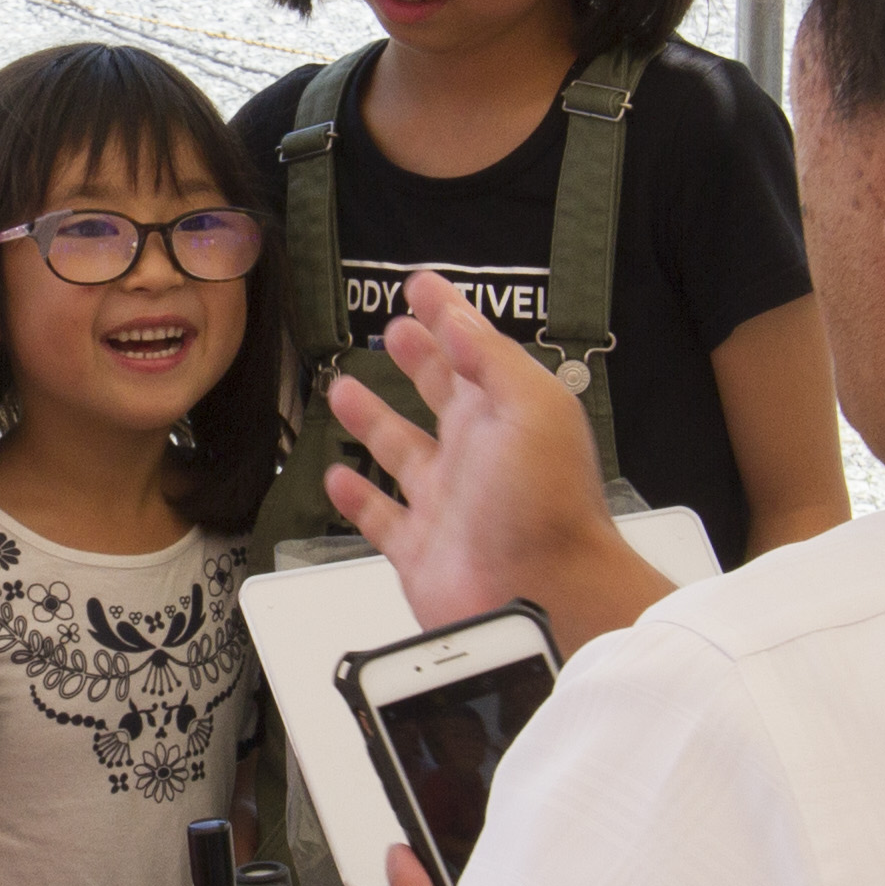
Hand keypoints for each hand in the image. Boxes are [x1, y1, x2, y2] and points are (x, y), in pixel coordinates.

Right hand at [320, 269, 678, 651]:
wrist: (542, 599)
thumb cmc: (547, 506)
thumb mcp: (530, 408)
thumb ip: (492, 360)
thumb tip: (459, 318)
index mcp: (504, 414)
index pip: (472, 349)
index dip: (446, 314)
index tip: (423, 286)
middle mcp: (476, 454)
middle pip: (440, 393)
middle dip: (418, 357)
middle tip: (396, 329)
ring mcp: (447, 502)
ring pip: (400, 450)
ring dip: (373, 419)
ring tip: (344, 389)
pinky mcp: (420, 549)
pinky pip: (380, 517)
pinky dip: (357, 498)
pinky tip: (338, 478)